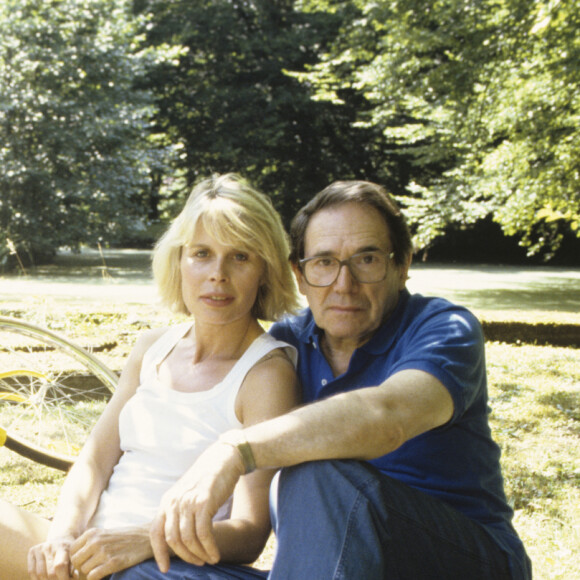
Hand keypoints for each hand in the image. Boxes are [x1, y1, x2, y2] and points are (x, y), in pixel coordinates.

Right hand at [28, 536, 74, 579]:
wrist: (60, 540)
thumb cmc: (68, 553)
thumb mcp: (74, 557)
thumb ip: (74, 568)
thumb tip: (73, 576)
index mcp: (63, 547)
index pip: (60, 566)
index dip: (63, 578)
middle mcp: (50, 546)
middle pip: (50, 573)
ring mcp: (40, 548)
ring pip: (40, 574)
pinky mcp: (32, 551)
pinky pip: (31, 571)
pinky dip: (37, 579)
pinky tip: (44, 578)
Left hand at [69, 526, 152, 579]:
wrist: (146, 537)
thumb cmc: (124, 537)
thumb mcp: (104, 534)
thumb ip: (89, 544)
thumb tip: (74, 562)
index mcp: (92, 533)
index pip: (71, 551)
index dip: (76, 559)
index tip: (84, 562)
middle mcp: (96, 541)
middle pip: (75, 562)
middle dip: (81, 568)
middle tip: (92, 569)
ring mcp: (104, 552)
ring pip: (83, 570)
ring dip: (90, 573)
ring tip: (101, 569)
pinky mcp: (113, 563)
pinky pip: (93, 576)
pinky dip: (96, 578)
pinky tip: (105, 573)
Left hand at [150, 440, 245, 571]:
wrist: (223, 459)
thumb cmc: (207, 480)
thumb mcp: (186, 494)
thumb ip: (179, 511)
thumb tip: (177, 539)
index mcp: (167, 500)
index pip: (155, 532)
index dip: (159, 553)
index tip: (165, 569)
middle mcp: (174, 501)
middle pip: (173, 539)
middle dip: (185, 556)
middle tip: (198, 563)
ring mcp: (189, 501)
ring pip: (188, 539)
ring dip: (198, 554)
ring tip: (209, 559)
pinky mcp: (205, 502)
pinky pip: (204, 533)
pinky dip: (209, 548)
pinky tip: (215, 554)